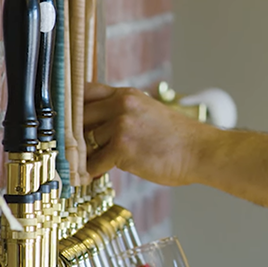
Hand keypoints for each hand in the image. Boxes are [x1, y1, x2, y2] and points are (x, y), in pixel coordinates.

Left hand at [81, 83, 211, 185]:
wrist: (201, 152)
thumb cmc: (178, 139)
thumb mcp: (149, 113)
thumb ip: (123, 114)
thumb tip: (97, 130)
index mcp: (127, 95)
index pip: (86, 91)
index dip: (72, 106)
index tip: (66, 120)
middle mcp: (121, 105)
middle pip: (79, 117)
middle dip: (75, 136)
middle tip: (75, 149)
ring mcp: (121, 125)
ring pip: (86, 142)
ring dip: (86, 156)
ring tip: (91, 165)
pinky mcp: (122, 148)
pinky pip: (94, 163)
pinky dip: (93, 172)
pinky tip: (97, 175)